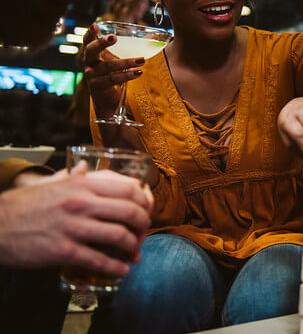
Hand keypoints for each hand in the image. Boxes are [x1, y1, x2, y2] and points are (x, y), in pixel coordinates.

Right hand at [0, 161, 152, 275]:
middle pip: (130, 211)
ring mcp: (72, 227)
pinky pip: (98, 260)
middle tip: (143, 232)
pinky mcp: (63, 251)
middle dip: (143, 224)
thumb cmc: (22, 206)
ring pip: (119, 236)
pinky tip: (121, 270)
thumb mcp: (51, 184)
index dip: (144, 201)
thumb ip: (73, 177)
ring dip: (133, 247)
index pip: (128, 189)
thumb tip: (86, 167)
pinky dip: (115, 267)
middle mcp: (80, 203)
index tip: (146, 209)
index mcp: (81, 185)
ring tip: (134, 252)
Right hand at [82, 23, 144, 117]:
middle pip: (91, 50)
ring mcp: (92, 75)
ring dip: (126, 62)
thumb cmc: (114, 77)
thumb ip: (127, 51)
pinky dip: (127, 75)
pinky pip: (113, 78)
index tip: (95, 25)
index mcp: (93, 55)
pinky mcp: (98, 86)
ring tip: (142, 60)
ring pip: (107, 65)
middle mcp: (89, 64)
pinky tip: (139, 72)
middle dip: (102, 43)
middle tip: (113, 37)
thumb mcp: (117, 62)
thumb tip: (150, 38)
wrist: (108, 102)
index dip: (90, 33)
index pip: (87, 42)